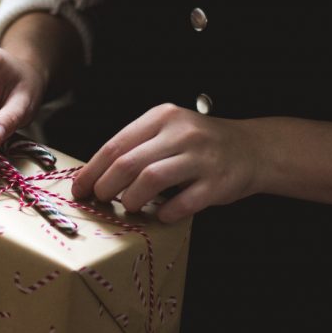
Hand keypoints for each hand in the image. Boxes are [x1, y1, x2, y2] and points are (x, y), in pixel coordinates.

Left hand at [70, 103, 265, 223]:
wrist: (252, 149)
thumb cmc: (201, 144)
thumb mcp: (169, 131)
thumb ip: (138, 146)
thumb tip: (96, 176)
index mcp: (162, 117)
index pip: (116, 145)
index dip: (93, 170)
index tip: (80, 188)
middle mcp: (181, 133)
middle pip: (128, 162)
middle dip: (106, 186)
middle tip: (101, 200)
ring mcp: (201, 157)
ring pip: (151, 180)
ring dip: (133, 199)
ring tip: (130, 207)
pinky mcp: (218, 182)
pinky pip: (183, 203)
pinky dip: (166, 213)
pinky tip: (162, 215)